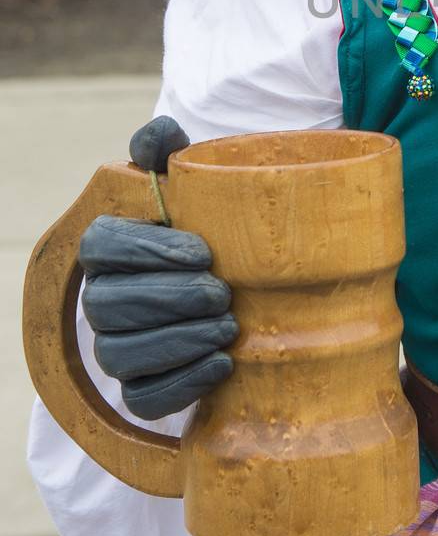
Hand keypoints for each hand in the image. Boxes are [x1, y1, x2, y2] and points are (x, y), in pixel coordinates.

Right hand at [80, 116, 237, 419]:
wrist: (238, 275)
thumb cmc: (209, 223)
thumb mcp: (192, 182)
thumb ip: (167, 149)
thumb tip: (160, 136)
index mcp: (106, 245)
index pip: (102, 247)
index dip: (148, 251)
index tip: (203, 252)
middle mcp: (100, 299)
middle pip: (110, 306)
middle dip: (169, 300)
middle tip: (221, 292)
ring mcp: (117, 348)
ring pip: (121, 355)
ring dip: (177, 342)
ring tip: (228, 327)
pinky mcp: (142, 389)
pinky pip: (144, 399)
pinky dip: (183, 384)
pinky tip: (224, 364)